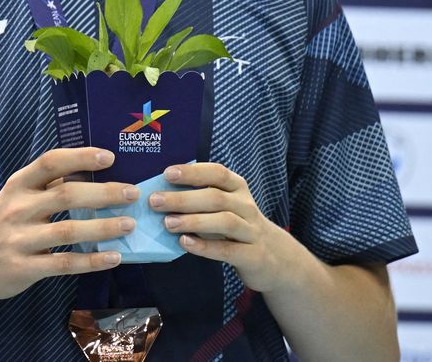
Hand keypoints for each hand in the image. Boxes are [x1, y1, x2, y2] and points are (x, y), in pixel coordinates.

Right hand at [0, 147, 138, 301]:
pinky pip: (64, 263)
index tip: (109, 157)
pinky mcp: (25, 268)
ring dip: (102, 227)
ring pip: (68, 231)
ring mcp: (20, 239)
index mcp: (17, 186)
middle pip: (66, 196)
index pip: (49, 163)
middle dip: (103, 193)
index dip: (80, 157)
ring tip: (129, 225)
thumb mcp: (14, 197)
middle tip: (132, 194)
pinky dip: (91, 261)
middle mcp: (18, 209)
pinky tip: (113, 257)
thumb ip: (45, 185)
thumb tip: (86, 170)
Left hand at [150, 163, 298, 292]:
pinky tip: (185, 243)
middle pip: (216, 198)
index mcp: (238, 189)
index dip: (193, 172)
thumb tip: (158, 192)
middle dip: (183, 198)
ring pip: (224, 221)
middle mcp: (246, 207)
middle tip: (155, 201)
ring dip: (193, 221)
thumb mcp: (224, 207)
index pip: (218, 173)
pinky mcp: (253, 256)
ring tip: (168, 223)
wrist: (276, 259)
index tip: (167, 174)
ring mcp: (252, 232)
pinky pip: (228, 250)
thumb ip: (199, 198)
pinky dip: (205, 247)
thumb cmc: (236, 227)